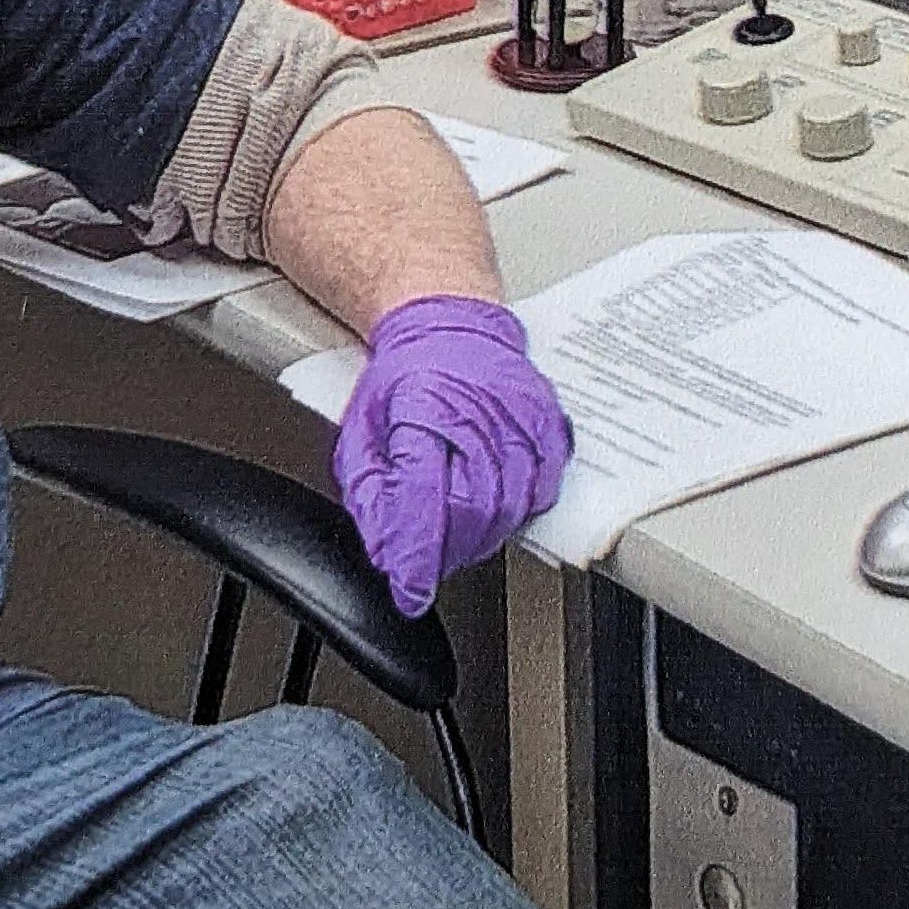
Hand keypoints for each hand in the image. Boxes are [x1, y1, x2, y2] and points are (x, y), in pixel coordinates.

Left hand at [331, 294, 571, 616]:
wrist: (449, 319)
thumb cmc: (403, 372)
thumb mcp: (362, 428)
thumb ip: (370, 490)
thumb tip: (385, 547)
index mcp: (424, 410)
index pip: (425, 503)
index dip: (416, 556)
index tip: (408, 588)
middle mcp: (479, 414)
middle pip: (474, 514)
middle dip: (448, 552)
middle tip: (428, 562)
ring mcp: (519, 418)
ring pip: (510, 508)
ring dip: (481, 537)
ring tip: (457, 537)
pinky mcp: (546, 423)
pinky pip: (541, 489)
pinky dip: (518, 510)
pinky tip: (494, 507)